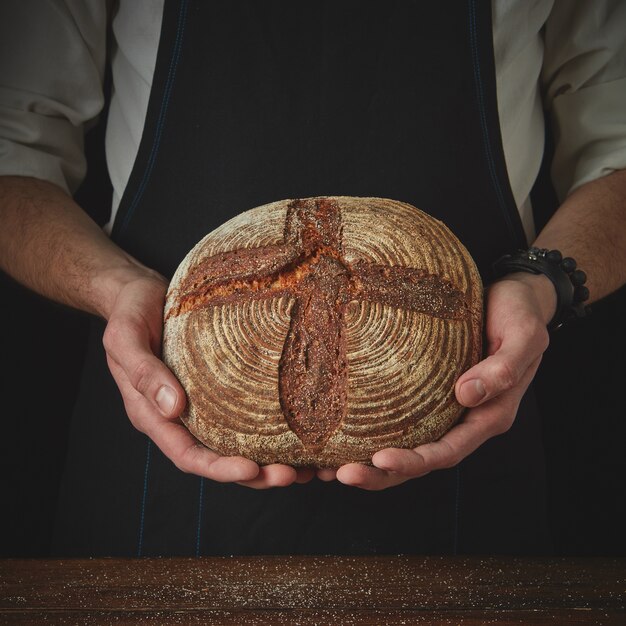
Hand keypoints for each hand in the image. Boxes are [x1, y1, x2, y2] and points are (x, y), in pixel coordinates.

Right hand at [102, 267, 313, 488]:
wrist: (138, 294)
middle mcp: (179, 417)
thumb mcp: (126, 337)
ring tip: (302, 469)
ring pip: (235, 443)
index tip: (251, 469)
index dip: (218, 468)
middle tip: (289, 475)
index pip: (187, 454)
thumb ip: (143, 372)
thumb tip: (174, 409)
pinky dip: (269, 429)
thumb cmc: (129, 314)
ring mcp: (200, 404)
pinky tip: (295, 432)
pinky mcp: (218, 387)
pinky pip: (244, 412)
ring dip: (267, 460)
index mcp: (153, 415)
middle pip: (217, 458)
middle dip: (254, 473)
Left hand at [317, 273, 554, 489]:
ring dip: (371, 463)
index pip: (449, 450)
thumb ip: (502, 369)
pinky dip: (372, 431)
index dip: (416, 460)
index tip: (380, 459)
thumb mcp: (523, 337)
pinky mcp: (427, 392)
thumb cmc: (520, 314)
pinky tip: (342, 435)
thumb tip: (466, 395)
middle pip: (421, 459)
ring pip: (407, 446)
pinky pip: (400, 418)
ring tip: (331, 469)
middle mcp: (464, 420)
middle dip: (382, 473)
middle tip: (342, 474)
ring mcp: (444, 408)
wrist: (513, 297)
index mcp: (489, 415)